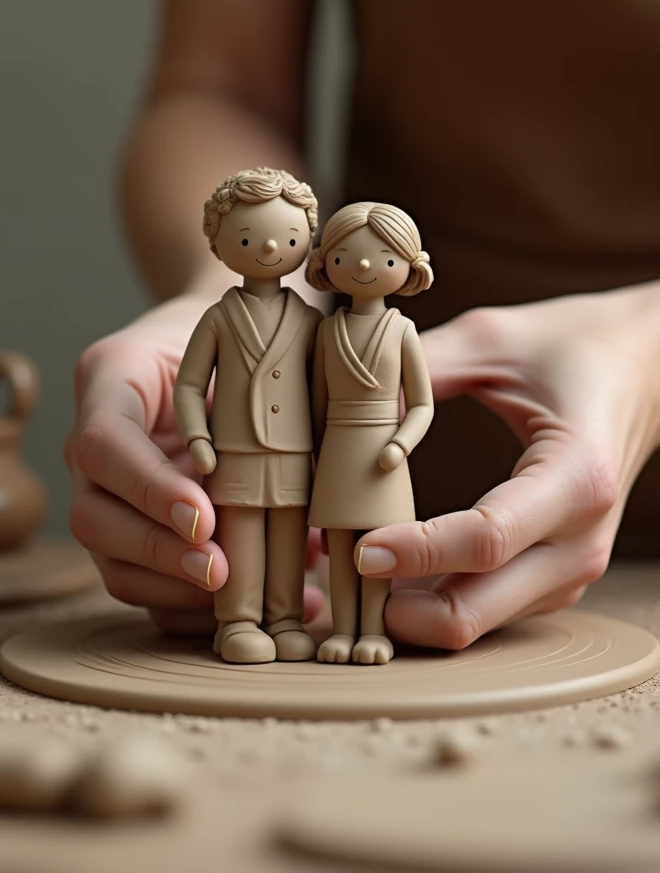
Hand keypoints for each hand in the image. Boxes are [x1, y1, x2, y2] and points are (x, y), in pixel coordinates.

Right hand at [63, 296, 225, 628]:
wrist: (221, 339)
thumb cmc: (230, 336)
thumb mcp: (235, 347)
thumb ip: (244, 403)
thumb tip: (293, 486)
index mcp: (108, 380)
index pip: (105, 445)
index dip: (149, 490)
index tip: (203, 519)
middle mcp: (91, 446)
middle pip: (93, 518)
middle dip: (159, 554)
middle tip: (221, 570)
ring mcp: (104, 494)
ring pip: (114, 563)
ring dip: (180, 591)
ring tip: (248, 601)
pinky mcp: (130, 531)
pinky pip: (146, 583)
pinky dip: (196, 606)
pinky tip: (250, 607)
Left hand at [355, 283, 659, 649]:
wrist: (644, 368)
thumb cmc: (574, 348)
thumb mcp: (493, 340)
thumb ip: (420, 371)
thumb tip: (345, 404)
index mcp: (574, 475)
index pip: (486, 539)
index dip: (415, 551)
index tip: (359, 545)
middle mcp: (581, 539)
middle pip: (474, 610)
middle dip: (395, 606)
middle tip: (334, 571)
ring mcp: (572, 568)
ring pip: (475, 622)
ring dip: (407, 609)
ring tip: (348, 567)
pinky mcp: (556, 577)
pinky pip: (486, 611)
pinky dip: (431, 601)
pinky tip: (390, 569)